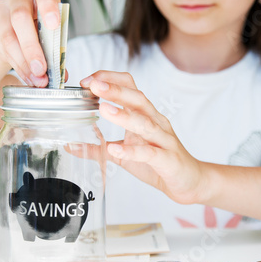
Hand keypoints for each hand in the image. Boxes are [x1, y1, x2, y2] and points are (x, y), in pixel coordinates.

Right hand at [0, 0, 61, 86]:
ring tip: (37, 80)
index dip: (47, 6)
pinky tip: (28, 77)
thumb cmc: (40, 21)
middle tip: (41, 70)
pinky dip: (18, 67)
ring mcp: (1, 11)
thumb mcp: (52, 24)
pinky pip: (3, 50)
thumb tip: (61, 73)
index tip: (54, 24)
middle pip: (20, 19)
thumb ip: (57, 40)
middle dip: (31, 48)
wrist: (14, 21)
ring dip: (24, 64)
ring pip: (8, 39)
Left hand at [81, 71, 206, 204]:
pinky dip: (132, 151)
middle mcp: (156, 123)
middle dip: (114, 90)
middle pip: (137, 98)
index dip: (109, 80)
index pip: (130, 87)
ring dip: (124, 115)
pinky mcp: (167, 159)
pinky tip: (115, 149)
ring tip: (103, 108)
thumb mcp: (123, 155)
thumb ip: (99, 148)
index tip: (87, 82)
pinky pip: (150, 153)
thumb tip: (71, 146)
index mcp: (145, 116)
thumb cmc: (158, 163)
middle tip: (93, 85)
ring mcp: (163, 140)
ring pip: (145, 122)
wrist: (189, 182)